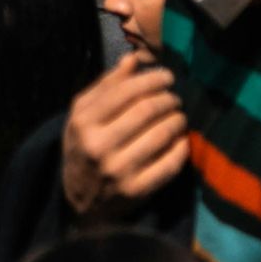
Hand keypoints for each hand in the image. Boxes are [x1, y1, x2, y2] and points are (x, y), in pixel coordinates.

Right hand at [61, 53, 189, 216]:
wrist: (79, 202)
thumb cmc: (82, 147)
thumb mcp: (82, 114)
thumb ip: (106, 85)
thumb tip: (133, 59)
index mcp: (84, 121)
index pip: (126, 91)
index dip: (152, 79)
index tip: (167, 76)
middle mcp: (100, 146)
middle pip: (146, 110)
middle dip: (168, 99)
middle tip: (175, 97)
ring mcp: (119, 171)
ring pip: (160, 135)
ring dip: (177, 120)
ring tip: (179, 115)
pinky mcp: (136, 191)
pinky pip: (168, 165)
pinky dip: (181, 149)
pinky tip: (181, 140)